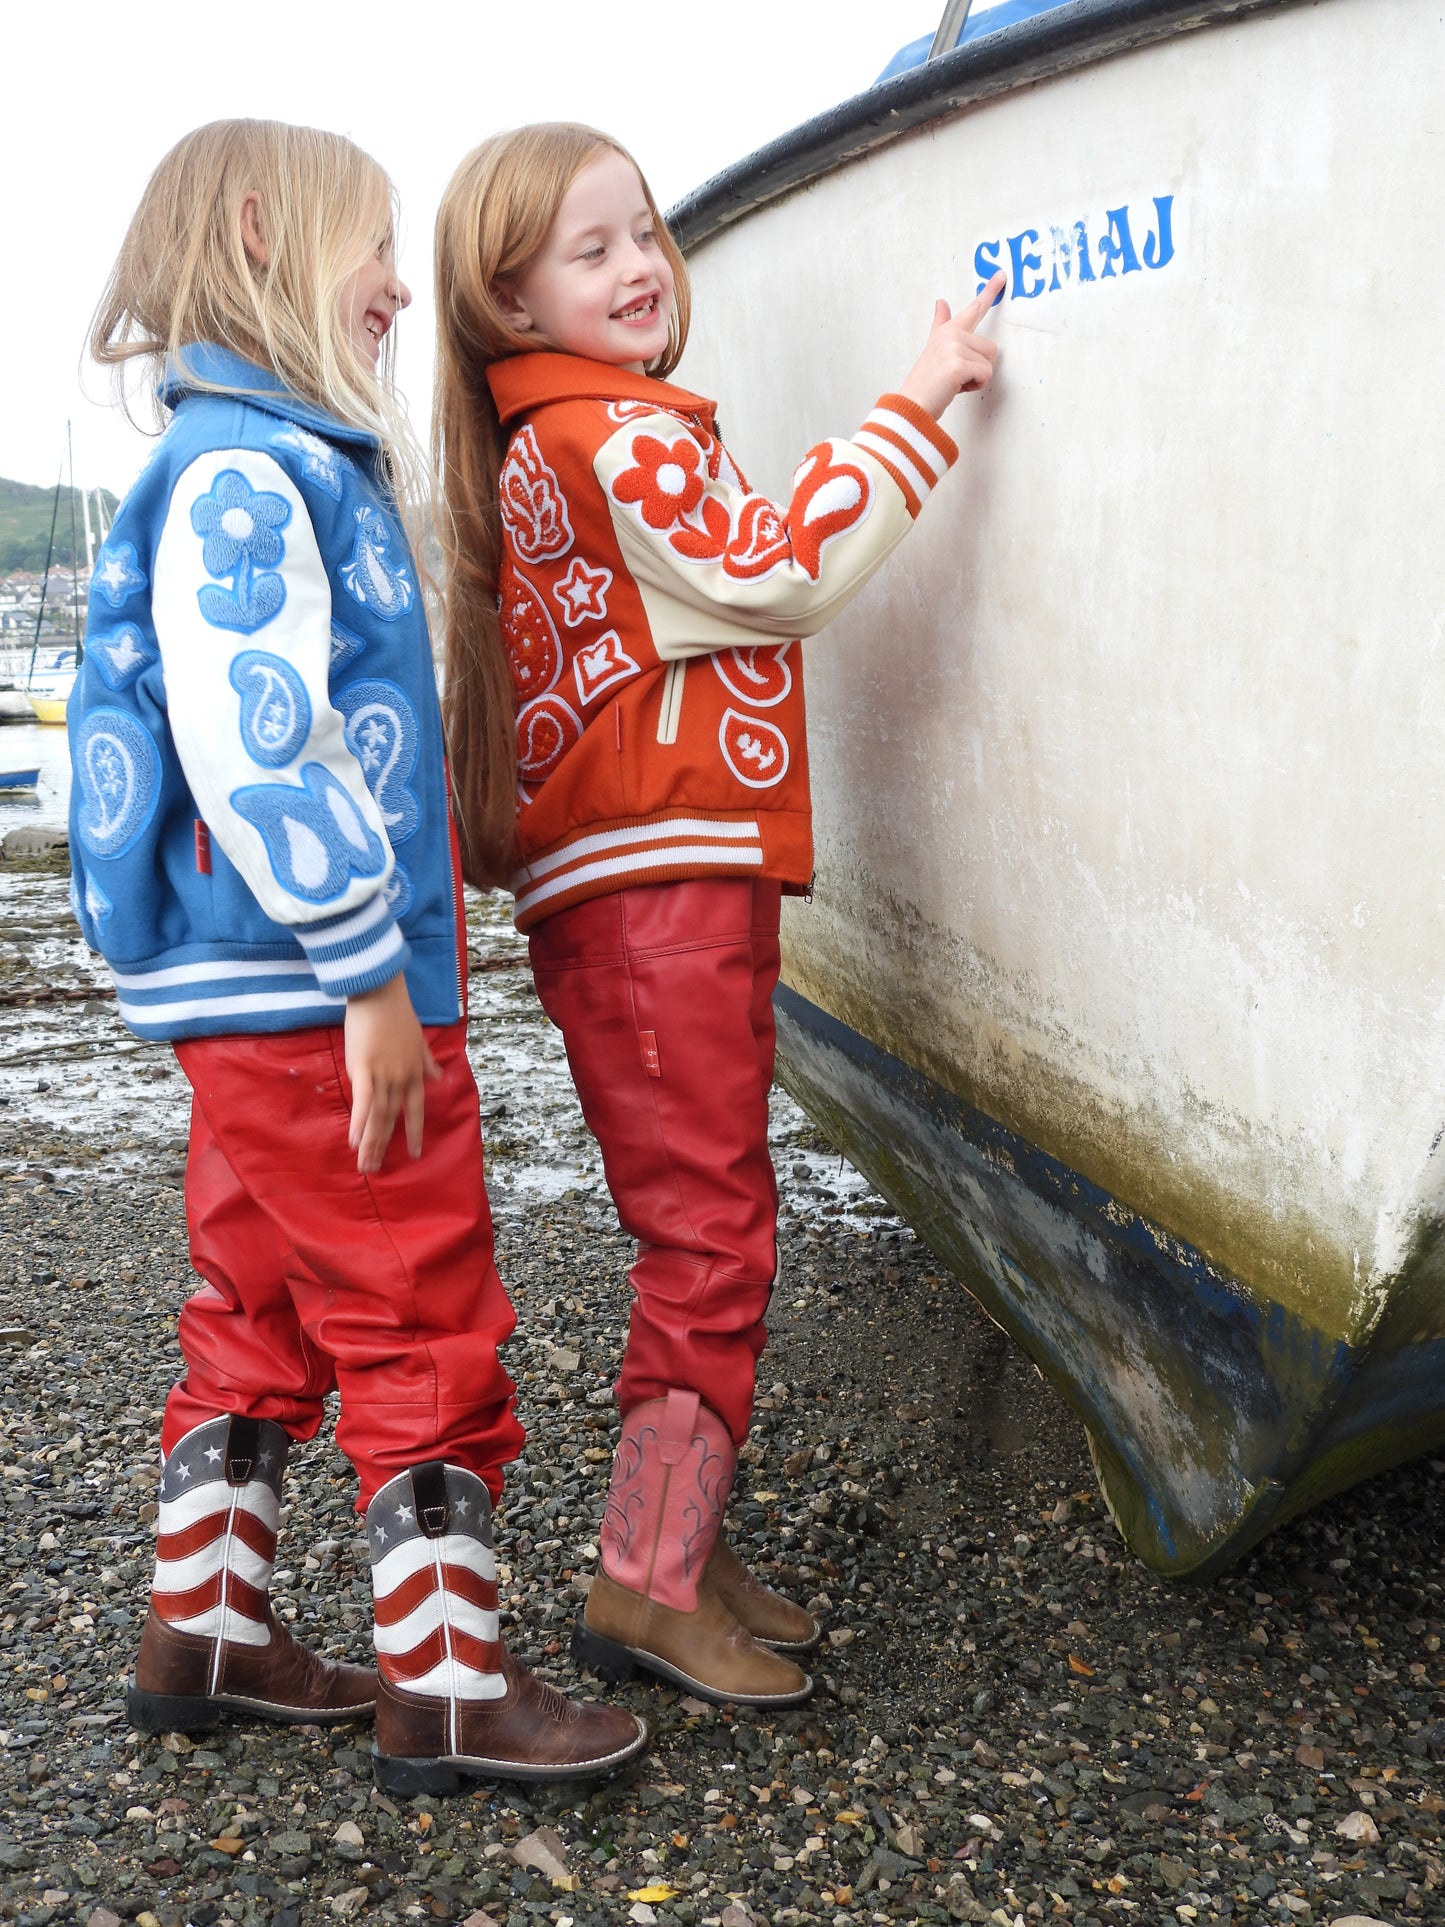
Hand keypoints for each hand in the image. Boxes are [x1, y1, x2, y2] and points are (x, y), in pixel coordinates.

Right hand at [344, 972, 441, 1173]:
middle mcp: (402, 1079)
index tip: (416, 1153)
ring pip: (378, 1117)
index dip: (415, 1132)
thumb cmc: (397, 1013)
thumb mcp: (419, 1039)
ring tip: (365, 1165)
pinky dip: (359, 1123)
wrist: (381, 993)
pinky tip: (354, 1141)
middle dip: (385, 1146)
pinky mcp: (364, 1069)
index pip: (416, 1110)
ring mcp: (384, 1076)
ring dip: (371, 1143)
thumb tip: (438, 1075)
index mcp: (414, 1073)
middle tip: (377, 1169)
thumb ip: (426, 1060)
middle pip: (393, 1119)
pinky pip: (363, 1102)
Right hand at [896, 273, 1005, 418]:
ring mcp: (954, 347)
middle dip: (980, 368)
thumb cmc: (925, 382)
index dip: (989, 291)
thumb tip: (941, 302)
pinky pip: (985, 375)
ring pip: (989, 363)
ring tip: (955, 382)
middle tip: (956, 376)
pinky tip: (956, 387)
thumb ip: (941, 323)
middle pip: (991, 348)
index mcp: (948, 330)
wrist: (912, 405)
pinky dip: (974, 386)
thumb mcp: (933, 347)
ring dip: (977, 378)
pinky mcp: (958, 364)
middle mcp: (952, 334)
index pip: (973, 308)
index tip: (1001, 275)